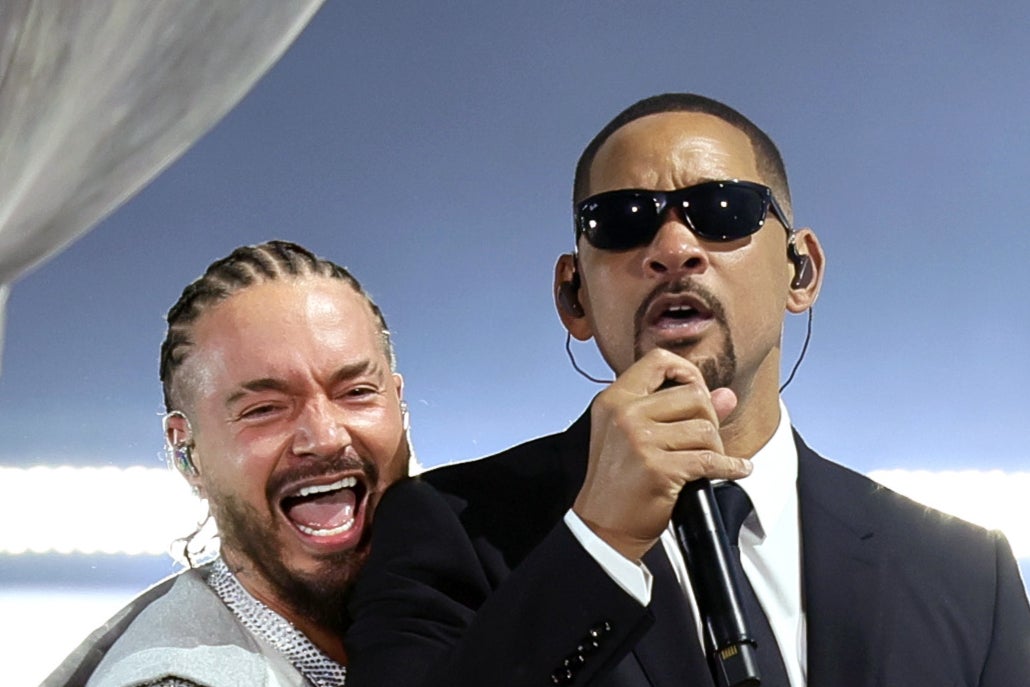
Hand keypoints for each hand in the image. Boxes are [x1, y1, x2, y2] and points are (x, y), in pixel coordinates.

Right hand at [572, 348, 751, 561]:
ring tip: (707, 460)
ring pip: (706, 428)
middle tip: (703, 439)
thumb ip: (679, 410)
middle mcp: (625, 415)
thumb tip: (726, 395)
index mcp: (614, 400)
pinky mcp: (658, 469)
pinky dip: (731, 467)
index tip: (697, 389)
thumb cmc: (616, 482)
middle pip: (693, 395)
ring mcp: (640, 441)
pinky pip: (711, 460)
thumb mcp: (635, 436)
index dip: (687, 371)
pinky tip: (736, 470)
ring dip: (716, 447)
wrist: (602, 526)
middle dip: (709, 418)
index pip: (658, 361)